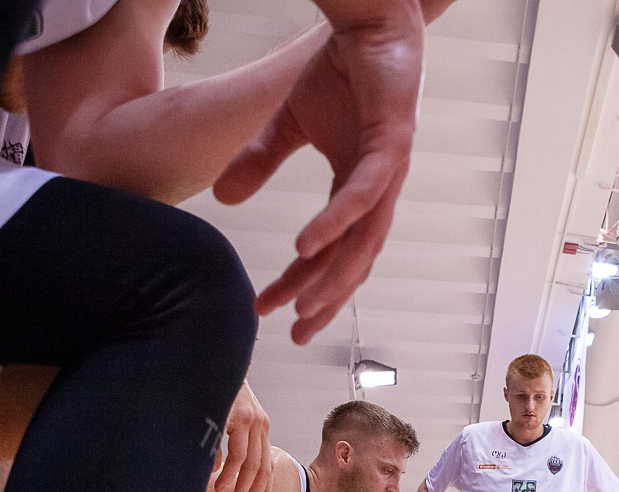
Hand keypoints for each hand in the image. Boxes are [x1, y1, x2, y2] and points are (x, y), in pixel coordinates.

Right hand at [214, 5, 426, 342]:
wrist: (371, 28)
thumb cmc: (341, 74)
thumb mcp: (287, 124)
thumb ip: (259, 160)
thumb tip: (226, 201)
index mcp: (356, 191)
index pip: (327, 250)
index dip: (301, 283)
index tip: (272, 312)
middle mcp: (377, 191)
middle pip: (351, 260)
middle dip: (323, 299)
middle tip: (296, 334)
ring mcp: (388, 172)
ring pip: (363, 240)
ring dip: (333, 276)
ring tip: (305, 307)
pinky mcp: (393, 146)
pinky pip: (364, 195)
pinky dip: (338, 222)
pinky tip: (310, 246)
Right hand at [215, 382, 271, 491]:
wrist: (212, 361)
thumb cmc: (214, 391)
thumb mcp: (222, 419)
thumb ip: (224, 443)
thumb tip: (216, 469)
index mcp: (259, 427)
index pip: (265, 464)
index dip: (262, 489)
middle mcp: (260, 425)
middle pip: (261, 469)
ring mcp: (251, 421)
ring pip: (251, 464)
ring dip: (241, 489)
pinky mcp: (239, 417)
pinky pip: (237, 451)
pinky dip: (229, 471)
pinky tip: (220, 485)